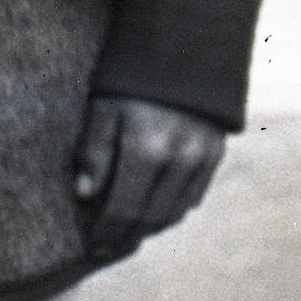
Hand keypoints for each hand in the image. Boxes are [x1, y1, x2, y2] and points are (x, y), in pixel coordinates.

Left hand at [73, 95, 225, 253]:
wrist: (184, 53)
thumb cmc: (130, 81)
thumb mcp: (101, 109)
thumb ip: (93, 152)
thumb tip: (85, 194)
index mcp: (145, 148)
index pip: (123, 207)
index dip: (106, 231)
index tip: (92, 245)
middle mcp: (179, 159)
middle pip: (150, 217)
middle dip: (125, 237)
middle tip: (106, 248)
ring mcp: (202, 159)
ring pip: (174, 212)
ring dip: (148, 229)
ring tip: (125, 236)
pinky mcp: (215, 156)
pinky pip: (193, 198)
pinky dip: (171, 212)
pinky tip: (152, 215)